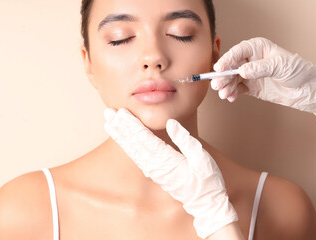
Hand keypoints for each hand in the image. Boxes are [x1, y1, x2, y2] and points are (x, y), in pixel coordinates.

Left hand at [104, 108, 237, 238]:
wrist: (205, 204)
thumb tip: (171, 123)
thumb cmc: (207, 181)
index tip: (122, 112)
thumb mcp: (202, 158)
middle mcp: (156, 166)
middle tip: (108, 112)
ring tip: (109, 123)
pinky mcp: (154, 173)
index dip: (132, 124)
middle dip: (120, 127)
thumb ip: (185, 140)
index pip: (145, 139)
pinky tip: (121, 139)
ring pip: (132, 150)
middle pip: (134, 143)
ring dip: (120, 136)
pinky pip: (136, 157)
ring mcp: (153, 171)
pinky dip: (126, 146)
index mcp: (167, 160)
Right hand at [211, 37, 315, 120]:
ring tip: (224, 94)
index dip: (227, 60)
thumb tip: (242, 70)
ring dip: (225, 87)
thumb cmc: (297, 71)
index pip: (237, 52)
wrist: (306, 89)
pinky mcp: (250, 87)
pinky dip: (231, 93)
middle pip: (230, 67)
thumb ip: (259, 68)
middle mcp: (251, 61)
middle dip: (223, 76)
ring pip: (231, 79)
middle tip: (218, 84)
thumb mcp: (279, 66)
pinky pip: (236, 89)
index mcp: (257, 48)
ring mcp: (250, 74)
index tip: (219, 69)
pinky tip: (231, 97)